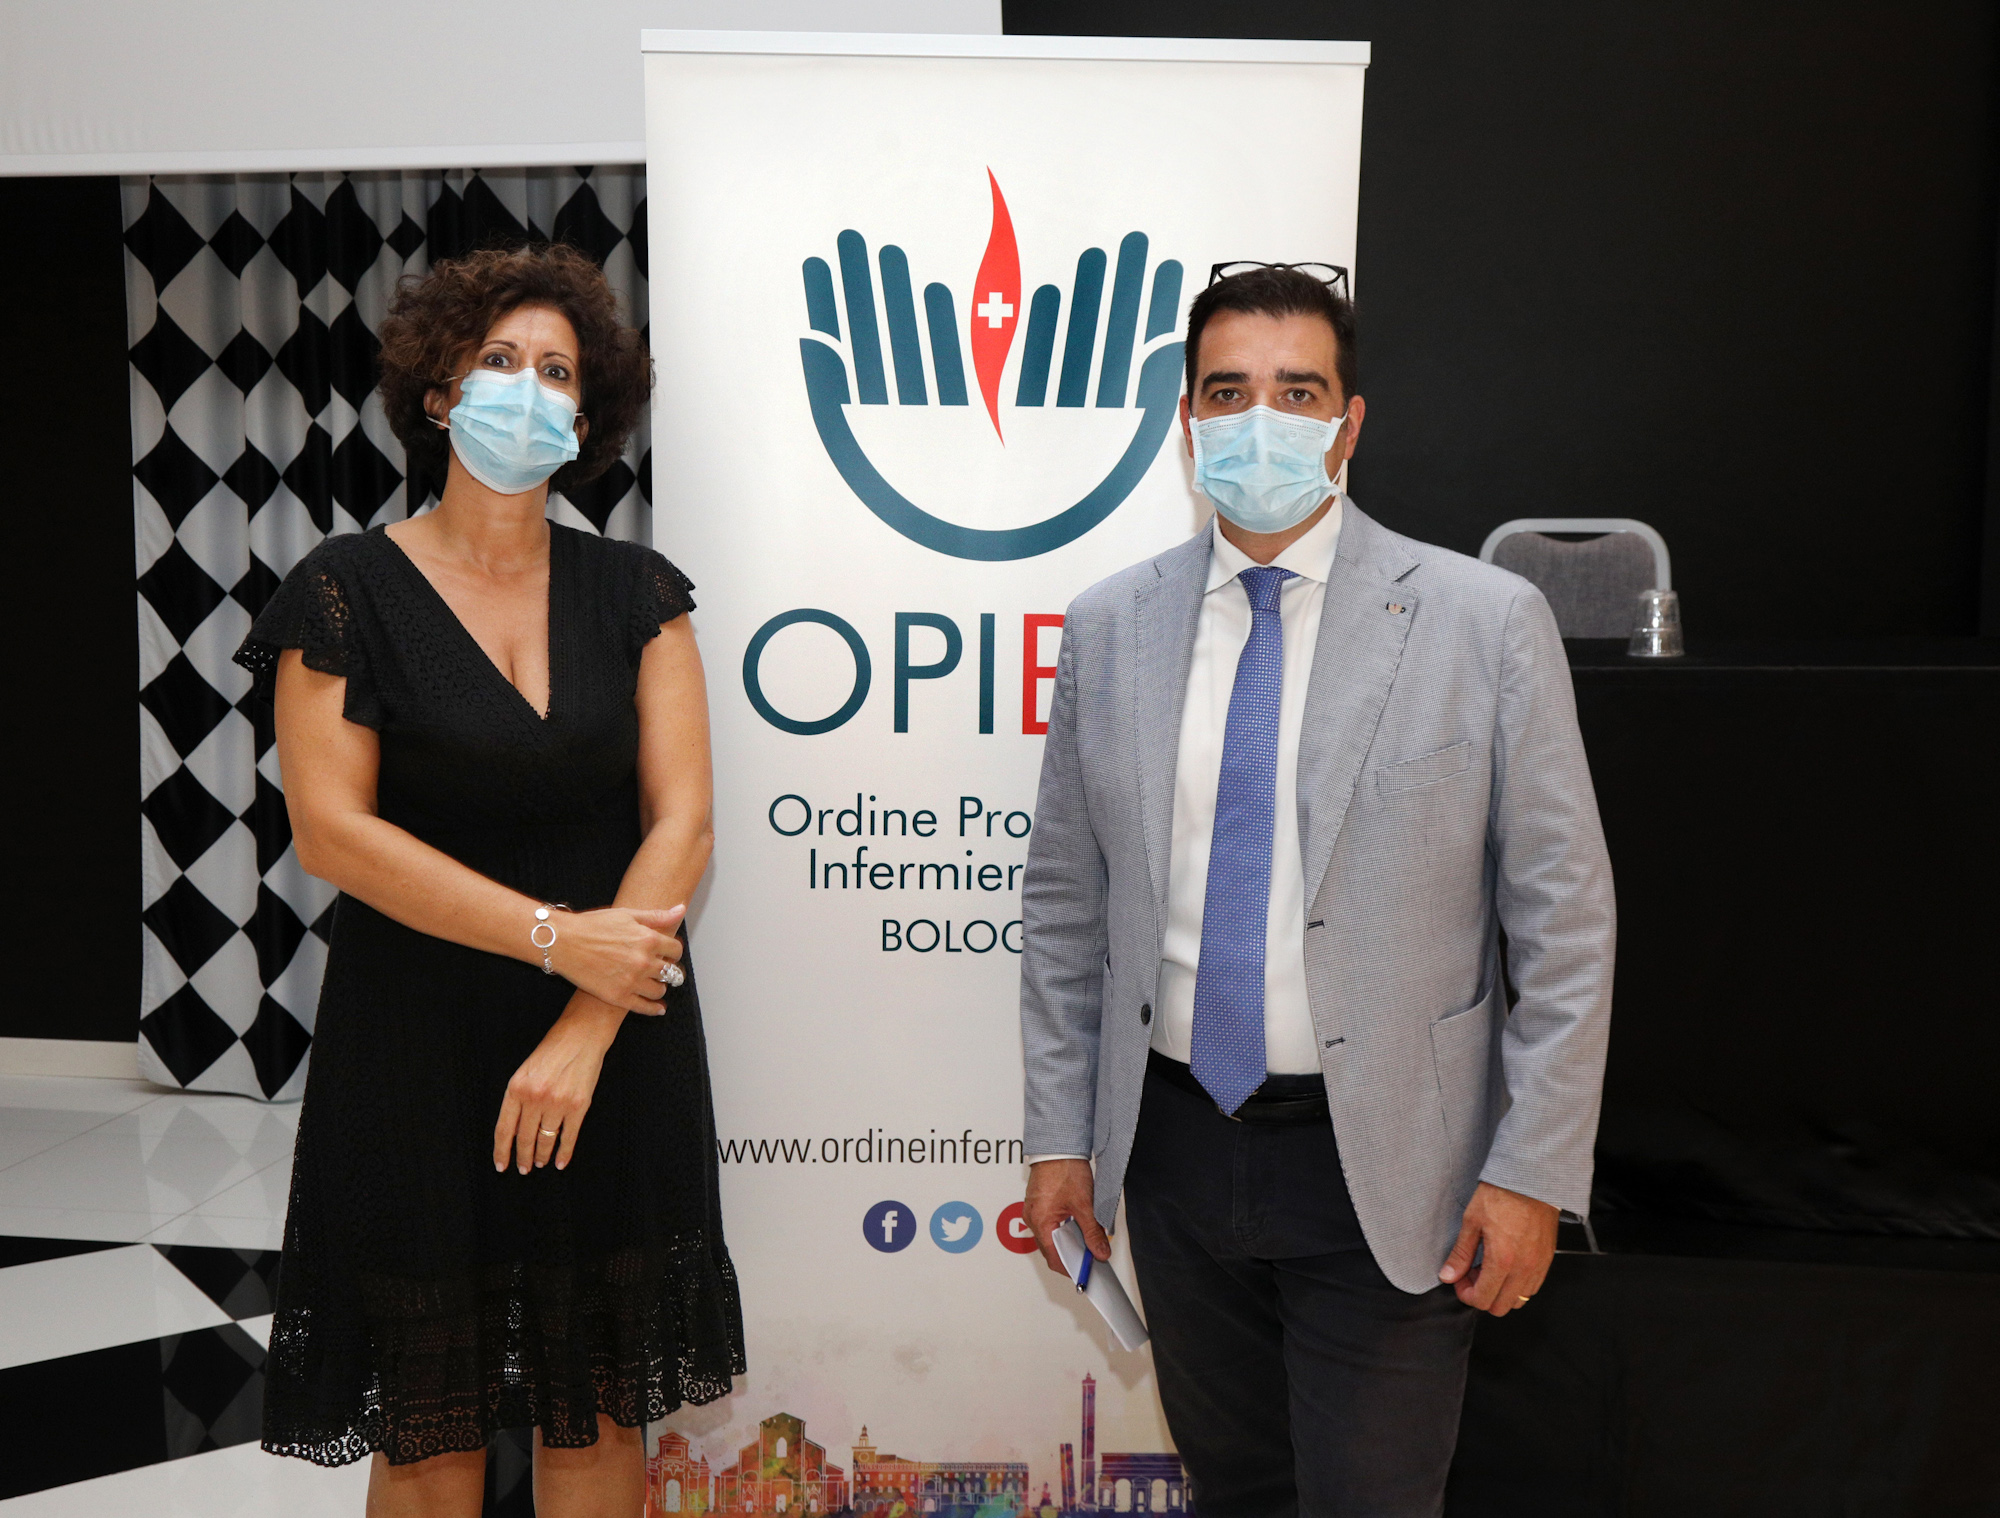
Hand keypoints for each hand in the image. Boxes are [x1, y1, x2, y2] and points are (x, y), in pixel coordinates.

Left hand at [493, 995, 621, 1173]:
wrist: (581, 1035)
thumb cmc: (552, 1050)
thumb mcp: (525, 1071)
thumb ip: (518, 1097)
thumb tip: (515, 1129)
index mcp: (516, 1088)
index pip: (504, 1129)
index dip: (502, 1151)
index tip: (502, 1166)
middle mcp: (535, 1098)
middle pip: (524, 1138)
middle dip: (523, 1157)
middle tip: (524, 1169)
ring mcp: (557, 1103)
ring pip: (545, 1140)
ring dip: (542, 1156)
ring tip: (540, 1163)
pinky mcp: (578, 1106)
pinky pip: (569, 1137)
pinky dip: (564, 1153)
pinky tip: (560, 1162)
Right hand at [542, 903, 684, 1013]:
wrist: (564, 942)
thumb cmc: (592, 926)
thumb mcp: (627, 914)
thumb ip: (656, 916)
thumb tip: (680, 910)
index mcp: (648, 940)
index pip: (676, 950)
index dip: (673, 951)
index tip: (668, 953)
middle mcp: (644, 962)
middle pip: (671, 972)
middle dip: (669, 970)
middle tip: (665, 970)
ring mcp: (632, 981)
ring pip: (660, 990)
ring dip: (661, 987)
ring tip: (656, 984)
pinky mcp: (618, 996)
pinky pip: (644, 1007)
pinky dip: (655, 1009)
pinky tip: (659, 1009)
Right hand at [1023, 1159, 1110, 1276]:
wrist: (1058, 1146)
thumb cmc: (1065, 1169)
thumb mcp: (1084, 1205)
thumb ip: (1092, 1232)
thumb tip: (1099, 1252)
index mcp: (1040, 1222)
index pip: (1055, 1258)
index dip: (1071, 1268)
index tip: (1086, 1272)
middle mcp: (1032, 1218)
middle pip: (1051, 1249)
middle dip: (1071, 1255)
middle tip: (1091, 1257)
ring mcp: (1033, 1211)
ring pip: (1050, 1237)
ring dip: (1067, 1242)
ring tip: (1086, 1239)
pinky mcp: (1037, 1203)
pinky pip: (1048, 1224)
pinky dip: (1062, 1229)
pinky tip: (1076, 1225)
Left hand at [1438, 1181, 1558, 1315]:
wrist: (1530, 1180)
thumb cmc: (1501, 1195)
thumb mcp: (1472, 1222)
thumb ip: (1461, 1254)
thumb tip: (1448, 1275)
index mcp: (1502, 1261)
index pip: (1482, 1300)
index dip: (1465, 1293)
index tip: (1459, 1278)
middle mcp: (1523, 1269)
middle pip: (1500, 1307)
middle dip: (1482, 1296)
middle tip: (1473, 1274)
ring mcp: (1538, 1267)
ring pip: (1519, 1300)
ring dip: (1501, 1292)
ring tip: (1490, 1268)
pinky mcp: (1547, 1260)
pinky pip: (1533, 1287)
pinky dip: (1517, 1284)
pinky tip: (1507, 1265)